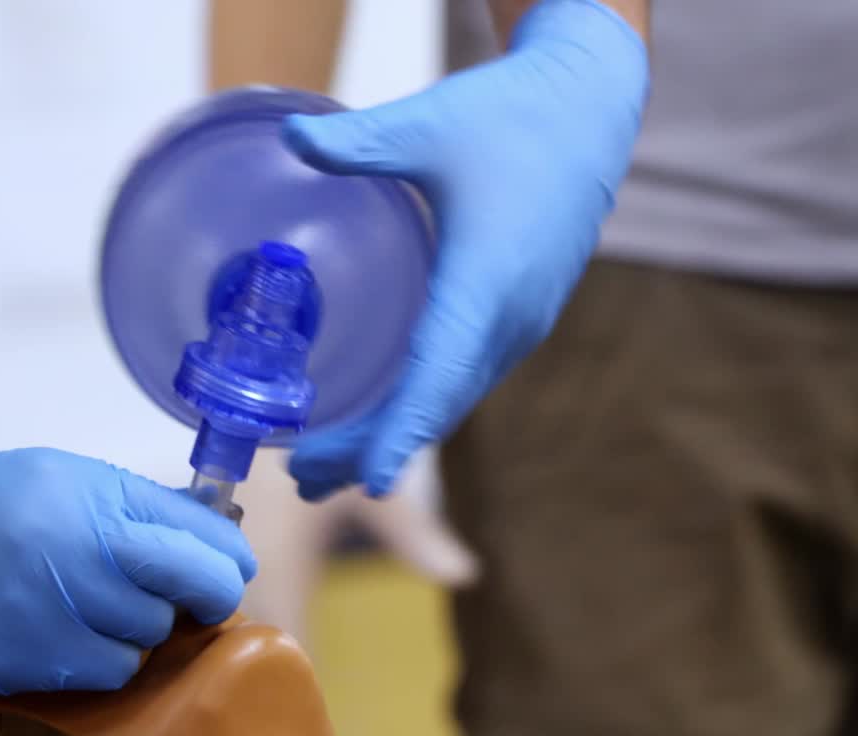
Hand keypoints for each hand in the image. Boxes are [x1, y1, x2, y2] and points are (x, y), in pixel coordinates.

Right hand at [0, 448, 256, 693]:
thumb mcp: (42, 479)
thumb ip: (122, 505)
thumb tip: (199, 527)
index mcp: (91, 492)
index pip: (204, 532)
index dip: (226, 558)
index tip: (224, 570)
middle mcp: (88, 548)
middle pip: (199, 587)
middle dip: (207, 598)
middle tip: (191, 603)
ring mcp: (65, 610)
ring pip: (153, 636)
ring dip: (139, 631)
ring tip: (91, 611)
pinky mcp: (40, 663)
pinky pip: (112, 673)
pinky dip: (102, 663)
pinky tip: (64, 640)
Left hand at [284, 0, 648, 498]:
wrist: (590, 112)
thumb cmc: (515, 115)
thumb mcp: (431, 122)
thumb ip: (358, 140)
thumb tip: (288, 133)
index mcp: (486, 280)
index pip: (439, 374)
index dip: (402, 430)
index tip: (372, 481)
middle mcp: (507, 320)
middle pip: (433, 406)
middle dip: (368, 448)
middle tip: (301, 476)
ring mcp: (516, 328)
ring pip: (447, 400)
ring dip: (389, 436)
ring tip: (324, 468)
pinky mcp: (514, 324)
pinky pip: (460, 382)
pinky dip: (416, 410)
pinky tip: (377, 419)